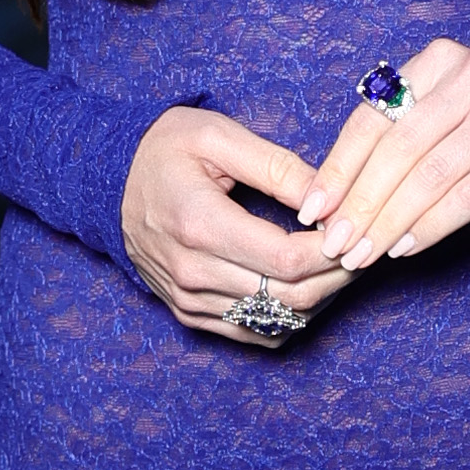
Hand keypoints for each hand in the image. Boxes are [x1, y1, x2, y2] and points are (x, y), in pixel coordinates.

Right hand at [119, 107, 353, 338]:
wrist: (107, 183)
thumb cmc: (163, 150)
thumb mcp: (217, 136)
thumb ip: (278, 166)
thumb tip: (330, 199)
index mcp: (199, 224)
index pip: (286, 259)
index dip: (333, 251)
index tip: (354, 229)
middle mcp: (191, 272)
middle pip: (289, 295)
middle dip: (337, 276)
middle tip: (361, 248)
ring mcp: (188, 300)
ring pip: (277, 320)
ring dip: (320, 298)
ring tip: (340, 265)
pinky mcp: (189, 315)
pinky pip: (254, 333)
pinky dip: (291, 317)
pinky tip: (307, 288)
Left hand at [298, 42, 469, 271]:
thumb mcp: (446, 118)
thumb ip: (399, 140)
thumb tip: (332, 199)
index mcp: (441, 58)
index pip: (374, 116)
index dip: (338, 167)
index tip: (313, 209)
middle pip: (399, 147)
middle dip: (361, 202)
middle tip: (337, 244)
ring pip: (432, 174)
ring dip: (391, 222)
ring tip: (365, 255)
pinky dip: (433, 226)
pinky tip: (407, 248)